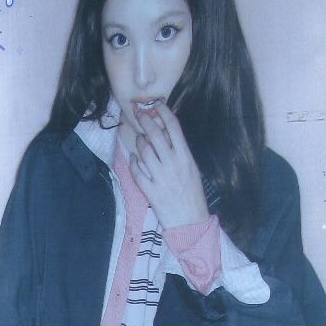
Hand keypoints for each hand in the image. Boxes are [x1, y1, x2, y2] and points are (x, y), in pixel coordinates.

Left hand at [126, 100, 208, 229]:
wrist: (190, 220)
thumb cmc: (192, 192)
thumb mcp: (191, 168)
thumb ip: (179, 151)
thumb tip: (166, 131)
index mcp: (186, 157)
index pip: (174, 128)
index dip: (163, 113)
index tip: (156, 105)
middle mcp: (173, 164)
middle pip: (155, 136)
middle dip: (145, 122)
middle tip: (139, 115)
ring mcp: (160, 177)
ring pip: (144, 151)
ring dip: (139, 142)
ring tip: (140, 140)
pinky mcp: (150, 190)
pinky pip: (137, 171)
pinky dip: (134, 162)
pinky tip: (135, 159)